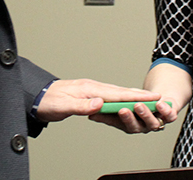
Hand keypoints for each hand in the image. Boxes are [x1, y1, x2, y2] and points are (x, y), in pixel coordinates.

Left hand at [35, 78, 158, 122]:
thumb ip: (81, 105)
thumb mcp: (62, 106)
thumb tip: (99, 104)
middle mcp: (93, 87)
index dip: (136, 96)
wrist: (35, 96)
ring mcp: (91, 90)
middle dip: (140, 95)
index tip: (152, 97)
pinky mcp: (88, 94)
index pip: (118, 94)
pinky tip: (125, 102)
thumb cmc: (47, 101)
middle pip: (121, 91)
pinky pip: (110, 97)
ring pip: (117, 93)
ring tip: (147, 100)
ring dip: (132, 96)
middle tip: (157, 98)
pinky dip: (121, 99)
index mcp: (90, 89)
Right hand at [88, 96, 179, 133]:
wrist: (159, 101)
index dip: (118, 120)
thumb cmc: (137, 106)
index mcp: (131, 126)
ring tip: (139, 104)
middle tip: (123, 109)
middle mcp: (144, 127)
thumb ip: (107, 112)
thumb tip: (91, 113)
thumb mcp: (120, 107)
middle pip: (137, 126)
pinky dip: (165, 110)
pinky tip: (160, 102)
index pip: (123, 125)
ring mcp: (157, 122)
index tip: (111, 112)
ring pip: (152, 122)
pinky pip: (169, 115)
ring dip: (145, 113)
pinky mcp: (169, 116)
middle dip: (129, 118)